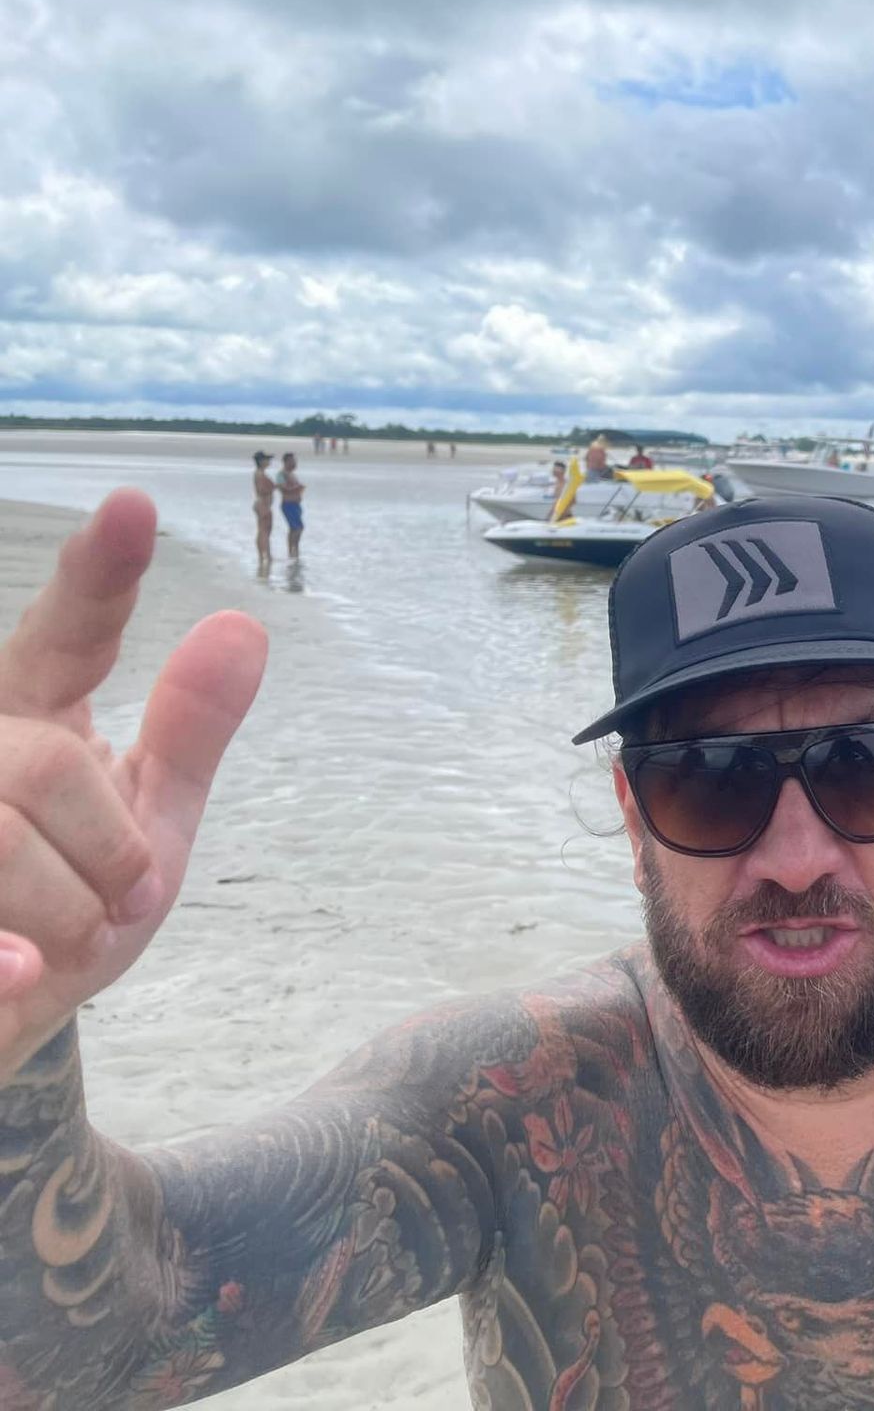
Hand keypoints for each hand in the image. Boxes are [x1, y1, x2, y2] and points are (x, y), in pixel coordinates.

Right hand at [0, 491, 265, 1081]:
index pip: (67, 637)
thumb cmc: (66, 919)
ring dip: (63, 915)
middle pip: (47, 766)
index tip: (136, 505)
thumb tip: (243, 623)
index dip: (100, 576)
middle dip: (106, 852)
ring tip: (56, 941)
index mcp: (28, 721)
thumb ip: (188, 733)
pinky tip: (16, 975)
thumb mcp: (149, 828)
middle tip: (113, 903)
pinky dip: (5, 959)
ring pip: (2, 839)